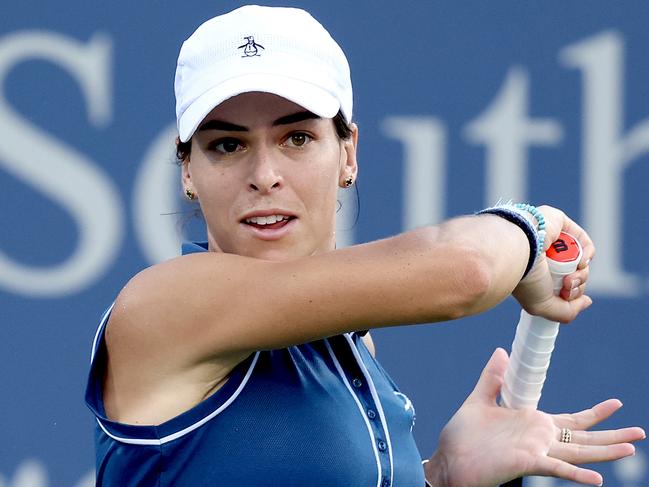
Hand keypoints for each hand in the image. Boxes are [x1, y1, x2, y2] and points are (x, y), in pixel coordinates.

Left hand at [424, 348, 644, 486]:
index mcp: (532, 423)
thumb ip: (493, 377)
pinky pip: (556, 467)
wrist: (448, 460)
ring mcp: (535, 451)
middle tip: (640, 432)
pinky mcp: (526, 462)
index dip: (595, 412)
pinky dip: (576, 473)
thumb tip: (501, 351)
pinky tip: (598, 479)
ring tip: (631, 448)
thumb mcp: (479, 400)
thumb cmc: (463, 437)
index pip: (572, 419)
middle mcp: (539, 439)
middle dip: (612, 434)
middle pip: (583, 436)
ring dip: (605, 451)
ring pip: (577, 451)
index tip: (617, 403)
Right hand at [513, 206, 594, 322]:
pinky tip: (580, 261)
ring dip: (582, 272)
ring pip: (579, 260)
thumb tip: (587, 301)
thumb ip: (566, 311)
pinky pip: (583, 241)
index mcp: (534, 273)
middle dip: (577, 284)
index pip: (562, 284)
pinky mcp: (558, 223)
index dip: (570, 293)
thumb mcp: (542, 305)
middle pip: (573, 273)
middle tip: (567, 285)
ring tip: (571, 275)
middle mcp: (542, 256)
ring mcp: (551, 239)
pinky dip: (587, 253)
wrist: (518, 251)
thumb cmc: (525, 278)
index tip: (564, 296)